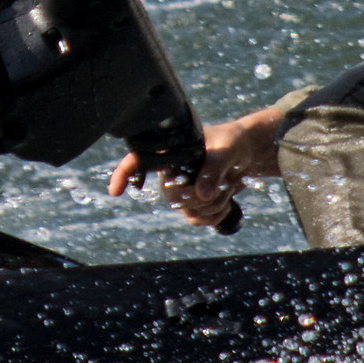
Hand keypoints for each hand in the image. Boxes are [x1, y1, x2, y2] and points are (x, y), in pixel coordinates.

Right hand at [108, 106, 286, 227]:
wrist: (247, 154)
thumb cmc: (232, 142)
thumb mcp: (227, 148)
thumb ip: (213, 167)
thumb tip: (201, 194)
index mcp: (170, 151)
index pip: (139, 161)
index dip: (124, 173)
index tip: (115, 190)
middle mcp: (170, 172)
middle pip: (170, 196)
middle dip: (199, 195)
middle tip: (222, 182)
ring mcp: (180, 190)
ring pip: (187, 211)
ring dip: (213, 204)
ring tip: (226, 185)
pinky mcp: (192, 204)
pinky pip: (198, 220)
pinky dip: (216, 214)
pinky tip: (225, 198)